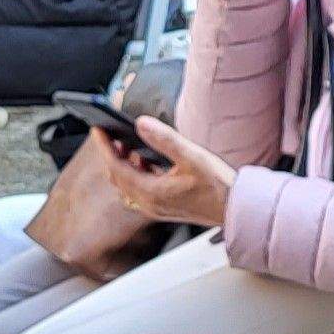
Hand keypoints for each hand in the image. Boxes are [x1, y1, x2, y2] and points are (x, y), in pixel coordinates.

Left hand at [95, 116, 234, 228]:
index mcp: (152, 192)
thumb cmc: (219, 187)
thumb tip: (141, 124)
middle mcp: (150, 204)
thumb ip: (164, 139)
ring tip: (127, 146)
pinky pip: (139, 191)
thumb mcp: (192, 156)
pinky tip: (146, 163)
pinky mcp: (164, 208)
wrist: (236, 209)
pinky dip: (136, 175)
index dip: (104, 147)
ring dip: (124, 166)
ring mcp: (156, 208)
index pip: (117, 167)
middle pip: (118, 178)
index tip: (97, 130)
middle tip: (109, 135)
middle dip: (112, 155)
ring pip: (127, 186)